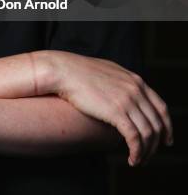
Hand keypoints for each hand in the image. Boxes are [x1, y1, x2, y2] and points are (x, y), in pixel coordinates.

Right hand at [39, 50, 172, 166]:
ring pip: (148, 133)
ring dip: (147, 152)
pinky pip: (135, 138)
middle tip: (150, 155)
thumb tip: (125, 94)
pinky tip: (132, 159)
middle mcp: (135, 90)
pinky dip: (137, 152)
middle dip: (157, 144)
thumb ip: (122, 83)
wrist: (64, 71)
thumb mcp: (109, 72)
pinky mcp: (116, 112)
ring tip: (138, 161)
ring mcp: (127, 100)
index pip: (161, 107)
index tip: (166, 139)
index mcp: (135, 80)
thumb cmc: (80, 72)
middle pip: (157, 123)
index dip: (167, 126)